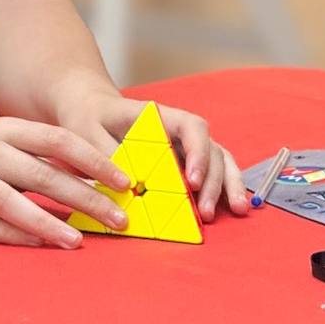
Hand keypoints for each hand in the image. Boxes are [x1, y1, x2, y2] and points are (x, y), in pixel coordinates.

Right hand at [0, 115, 132, 248]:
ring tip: (78, 239)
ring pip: (12, 202)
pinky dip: (13, 234)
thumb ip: (42, 150)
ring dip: (48, 223)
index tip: (123, 181)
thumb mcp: (4, 135)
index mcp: (7, 129)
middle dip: (84, 198)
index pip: (59, 141)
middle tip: (116, 217)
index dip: (94, 161)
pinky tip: (39, 242)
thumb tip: (95, 172)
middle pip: (42, 175)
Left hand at [66, 93, 249, 221]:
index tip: (191, 181)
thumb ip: (108, 157)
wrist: (90, 110)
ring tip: (236, 210)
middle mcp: (179, 130)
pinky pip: (209, 172)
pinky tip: (229, 207)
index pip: (191, 127)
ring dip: (227, 184)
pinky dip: (221, 188)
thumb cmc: (89, 119)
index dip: (198, 152)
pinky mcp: (183, 162)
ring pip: (218, 159)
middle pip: (211, 148)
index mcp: (159, 117)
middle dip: (215, 180)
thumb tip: (129, 185)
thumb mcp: (88, 133)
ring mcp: (184, 146)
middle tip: (206, 213)